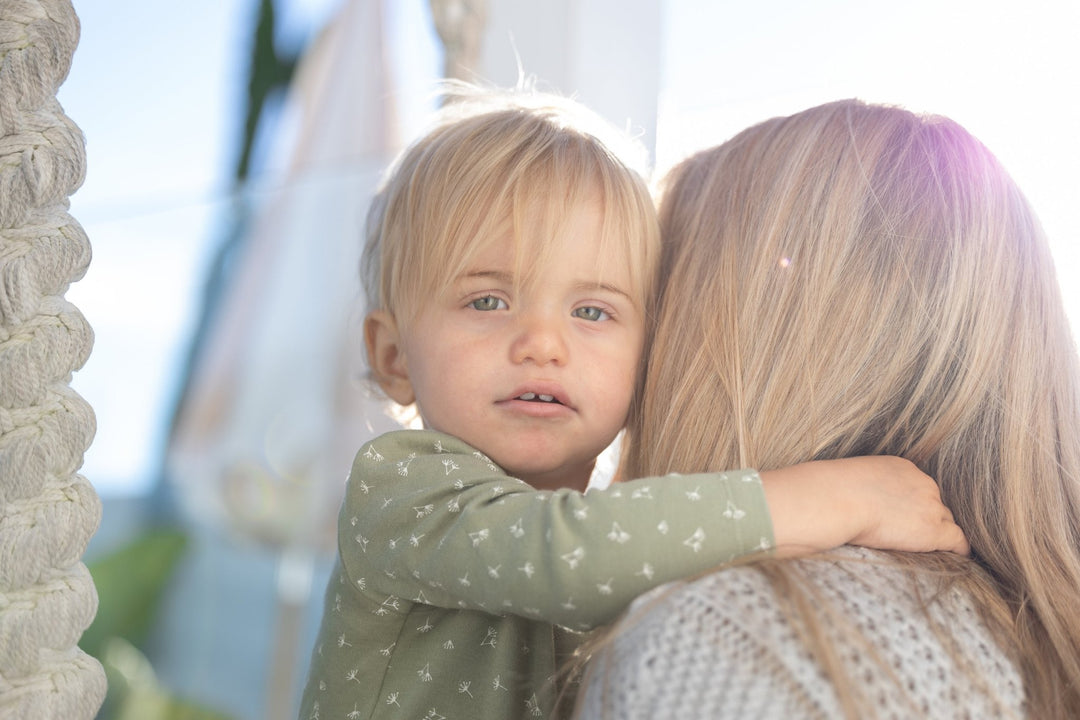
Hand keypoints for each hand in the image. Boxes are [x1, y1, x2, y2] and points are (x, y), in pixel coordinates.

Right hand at [761, 456, 969, 557]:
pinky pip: (958, 541)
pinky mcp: (934, 530)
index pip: (918, 488)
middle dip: (927, 517)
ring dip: (939, 533)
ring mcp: (931, 506)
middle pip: (935, 504)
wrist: (836, 500)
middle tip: (913, 534)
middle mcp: (922, 482)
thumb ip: (863, 489)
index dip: (913, 505)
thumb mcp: (851, 479)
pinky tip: (957, 558)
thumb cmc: (830, 492)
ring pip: (945, 522)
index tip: (903, 516)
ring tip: (932, 549)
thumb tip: (851, 502)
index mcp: (902, 467)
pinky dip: (958, 550)